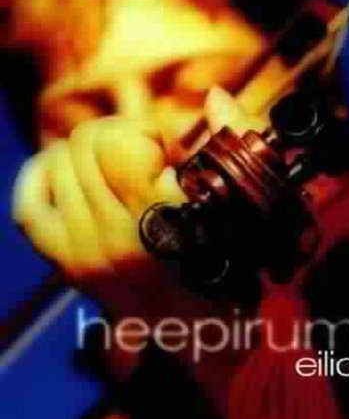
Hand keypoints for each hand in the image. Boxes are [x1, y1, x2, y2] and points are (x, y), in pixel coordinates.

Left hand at [12, 86, 266, 315]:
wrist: (208, 324)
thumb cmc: (236, 259)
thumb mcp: (247, 198)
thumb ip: (236, 138)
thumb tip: (214, 94)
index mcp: (162, 220)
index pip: (116, 145)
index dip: (146, 133)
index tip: (171, 155)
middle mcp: (115, 239)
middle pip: (86, 145)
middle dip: (124, 138)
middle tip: (151, 163)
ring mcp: (85, 256)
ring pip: (60, 163)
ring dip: (94, 155)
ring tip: (124, 173)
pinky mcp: (70, 267)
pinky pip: (30, 208)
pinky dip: (40, 178)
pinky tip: (64, 169)